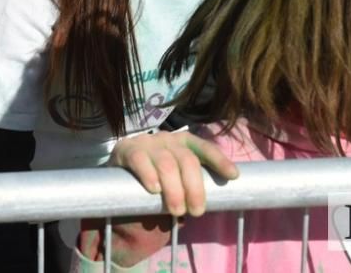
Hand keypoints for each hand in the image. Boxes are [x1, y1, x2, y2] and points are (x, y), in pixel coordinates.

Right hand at [109, 130, 238, 216]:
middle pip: (187, 160)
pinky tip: (154, 190)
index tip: (233, 176)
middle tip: (196, 211)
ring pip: (166, 163)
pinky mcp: (125, 149)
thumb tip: (211, 201)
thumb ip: (189, 184)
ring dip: (174, 189)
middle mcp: (167, 138)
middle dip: (195, 187)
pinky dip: (148, 175)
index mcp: (184, 142)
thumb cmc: (155, 182)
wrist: (117, 181)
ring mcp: (147, 142)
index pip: (205, 148)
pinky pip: (140, 160)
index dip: (219, 160)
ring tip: (176, 210)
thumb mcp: (176, 179)